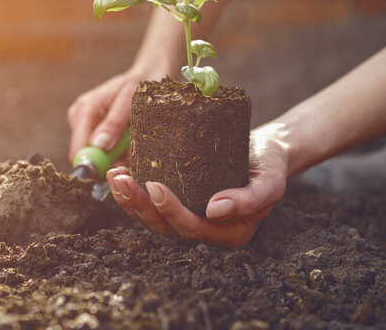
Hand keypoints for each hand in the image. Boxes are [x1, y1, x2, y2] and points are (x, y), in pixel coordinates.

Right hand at [67, 69, 145, 161]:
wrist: (147, 76)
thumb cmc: (140, 85)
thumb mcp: (130, 100)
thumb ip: (114, 123)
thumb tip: (98, 145)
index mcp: (85, 109)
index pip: (79, 148)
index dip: (94, 163)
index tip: (116, 169)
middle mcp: (80, 118)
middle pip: (88, 155)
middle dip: (110, 158)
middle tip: (131, 148)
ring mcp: (87, 126)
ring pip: (99, 155)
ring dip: (118, 153)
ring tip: (132, 137)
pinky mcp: (96, 132)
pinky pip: (106, 151)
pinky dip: (120, 149)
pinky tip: (129, 137)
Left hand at [106, 126, 288, 246]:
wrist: (264, 150)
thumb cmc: (269, 165)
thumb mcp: (271, 180)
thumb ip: (250, 199)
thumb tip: (215, 210)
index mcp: (228, 233)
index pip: (193, 229)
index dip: (170, 211)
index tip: (154, 185)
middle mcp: (204, 230)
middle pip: (165, 227)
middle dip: (139, 206)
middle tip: (123, 181)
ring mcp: (187, 217)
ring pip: (151, 218)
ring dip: (128, 200)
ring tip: (114, 177)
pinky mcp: (176, 201)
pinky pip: (149, 204)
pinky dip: (131, 191)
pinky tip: (119, 174)